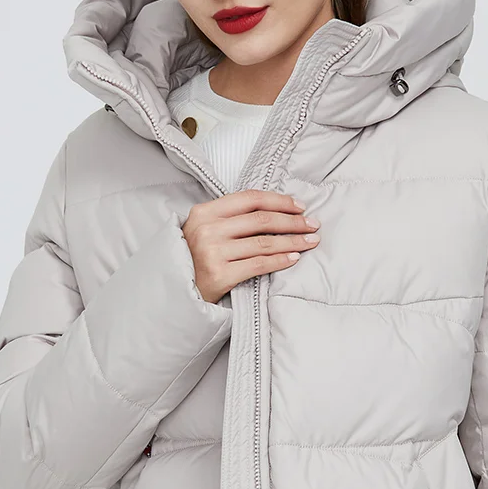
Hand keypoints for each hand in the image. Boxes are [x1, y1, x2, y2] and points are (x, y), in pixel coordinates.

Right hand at [181, 190, 321, 302]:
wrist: (175, 289)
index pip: (250, 199)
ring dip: (293, 241)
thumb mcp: (204, 229)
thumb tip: (276, 210)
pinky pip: (259, 264)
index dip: (279, 201)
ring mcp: (213, 252)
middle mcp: (208, 229)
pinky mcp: (219, 275)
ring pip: (264, 243)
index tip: (300, 206)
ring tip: (310, 242)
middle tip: (313, 224)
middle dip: (293, 222)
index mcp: (205, 212)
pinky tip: (294, 258)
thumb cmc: (194, 258)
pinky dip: (280, 260)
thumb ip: (231, 217)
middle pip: (261, 220)